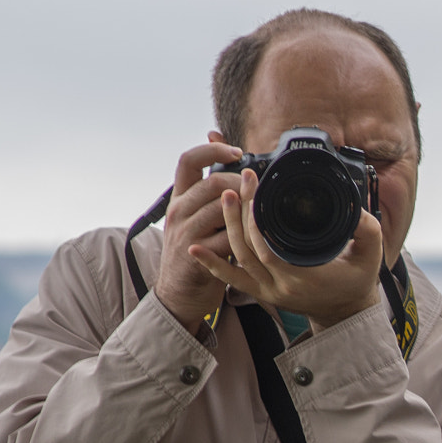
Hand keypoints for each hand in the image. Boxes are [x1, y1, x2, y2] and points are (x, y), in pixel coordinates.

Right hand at [153, 135, 250, 332]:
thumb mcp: (200, 219)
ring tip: (262, 211)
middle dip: (242, 184)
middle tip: (259, 190)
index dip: (212, 150)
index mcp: (179, 198)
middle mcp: (179, 211)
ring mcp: (186, 231)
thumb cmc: (198, 252)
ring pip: (221, 209)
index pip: (188, 160)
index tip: (237, 150)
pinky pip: (227, 238)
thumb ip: (215, 196)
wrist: (179, 292)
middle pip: (212, 183)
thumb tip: (237, 165)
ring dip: (246, 208)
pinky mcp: (197, 253)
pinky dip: (246, 235)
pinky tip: (260, 235)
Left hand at [191, 170, 384, 331]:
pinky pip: (231, 277)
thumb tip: (356, 208)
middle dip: (241, 211)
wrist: (346, 312)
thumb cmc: (357, 282)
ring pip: (237, 257)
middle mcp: (280, 286)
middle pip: (248, 247)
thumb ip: (367, 230)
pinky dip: (211, 263)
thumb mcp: (371, 255)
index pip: (269, 246)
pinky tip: (195, 248)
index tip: (257, 187)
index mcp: (303, 277)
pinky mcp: (260, 291)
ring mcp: (267, 290)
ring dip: (228, 226)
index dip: (256, 217)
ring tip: (225, 195)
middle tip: (241, 181)